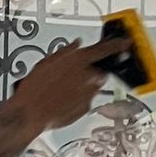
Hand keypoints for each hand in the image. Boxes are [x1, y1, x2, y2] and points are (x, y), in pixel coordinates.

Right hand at [5, 37, 126, 135]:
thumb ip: (66, 52)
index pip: (107, 49)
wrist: (29, 113)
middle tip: (75, 75)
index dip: (119, 44)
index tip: (126, 43)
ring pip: (93, 86)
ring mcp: (89, 94)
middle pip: (100, 71)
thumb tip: (76, 45)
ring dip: (84, 85)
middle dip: (92, 71)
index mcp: (80, 60)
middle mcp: (89, 77)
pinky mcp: (86, 108)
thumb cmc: (34, 89)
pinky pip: (86, 100)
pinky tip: (63, 100)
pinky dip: (78, 99)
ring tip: (64, 89)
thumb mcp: (47, 61)